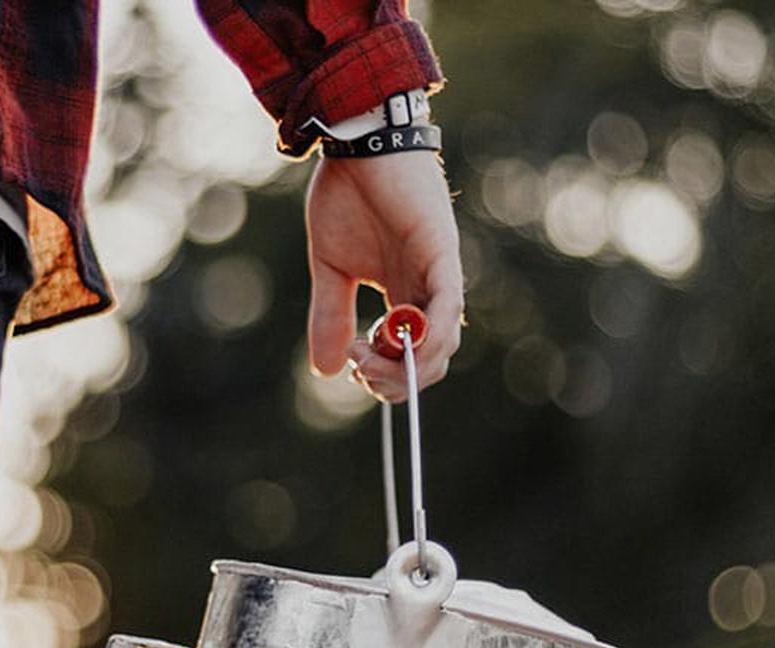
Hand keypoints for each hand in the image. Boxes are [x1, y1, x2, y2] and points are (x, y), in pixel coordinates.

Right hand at [305, 150, 463, 401]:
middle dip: (393, 380)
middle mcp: (426, 292)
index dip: (385, 377)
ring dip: (404, 365)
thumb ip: (332, 316)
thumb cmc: (348, 193)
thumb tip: (326, 370)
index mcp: (404, 296)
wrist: (356, 140)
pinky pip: (448, 307)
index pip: (410, 359)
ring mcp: (438, 275)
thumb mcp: (331, 268)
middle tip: (358, 365)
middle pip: (429, 362)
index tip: (351, 364)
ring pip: (441, 344)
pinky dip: (432, 334)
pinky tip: (404, 344)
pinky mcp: (442, 253)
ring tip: (365, 354)